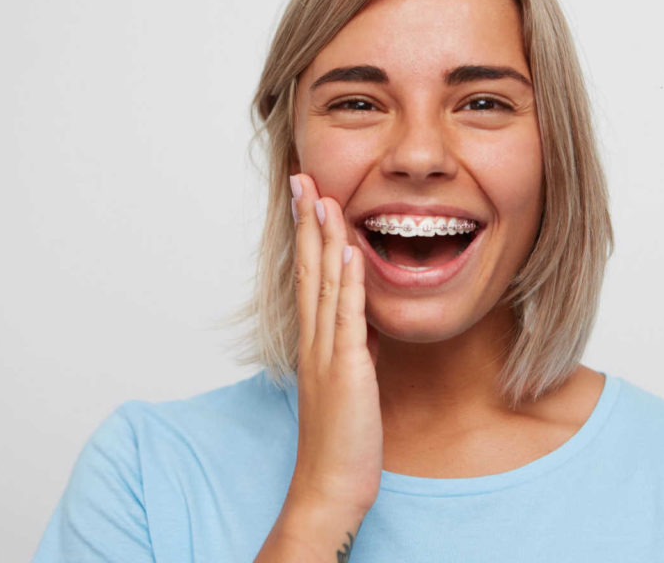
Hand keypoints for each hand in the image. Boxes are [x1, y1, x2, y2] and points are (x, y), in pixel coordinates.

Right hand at [287, 173, 382, 517]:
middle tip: (302, 178)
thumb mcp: (349, 382)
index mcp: (315, 343)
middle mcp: (314, 341)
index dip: (308, 236)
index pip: (308, 277)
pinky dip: (347, 281)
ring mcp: (326, 353)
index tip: (307, 200)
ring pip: (323, 284)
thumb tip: (361, 323)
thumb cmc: (341, 439)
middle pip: (308, 270)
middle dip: (306, 222)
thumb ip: (351, 348)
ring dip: (323, 238)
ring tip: (322, 195)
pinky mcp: (346, 369)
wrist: (331, 484)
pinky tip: (349, 250)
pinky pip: (347, 317)